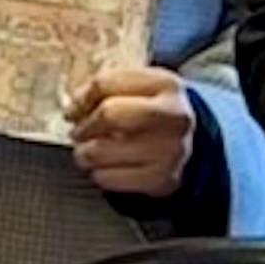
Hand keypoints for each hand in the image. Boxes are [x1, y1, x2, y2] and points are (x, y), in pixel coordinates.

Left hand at [68, 64, 199, 201]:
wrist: (191, 146)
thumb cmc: (152, 113)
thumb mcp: (138, 88)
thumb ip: (104, 89)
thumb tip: (74, 108)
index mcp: (165, 84)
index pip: (105, 84)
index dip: (80, 99)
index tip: (73, 110)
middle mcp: (173, 116)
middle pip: (108, 115)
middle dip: (84, 126)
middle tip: (79, 132)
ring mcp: (170, 150)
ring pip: (99, 151)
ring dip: (84, 153)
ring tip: (89, 150)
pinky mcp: (161, 179)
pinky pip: (107, 178)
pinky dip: (98, 173)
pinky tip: (106, 167)